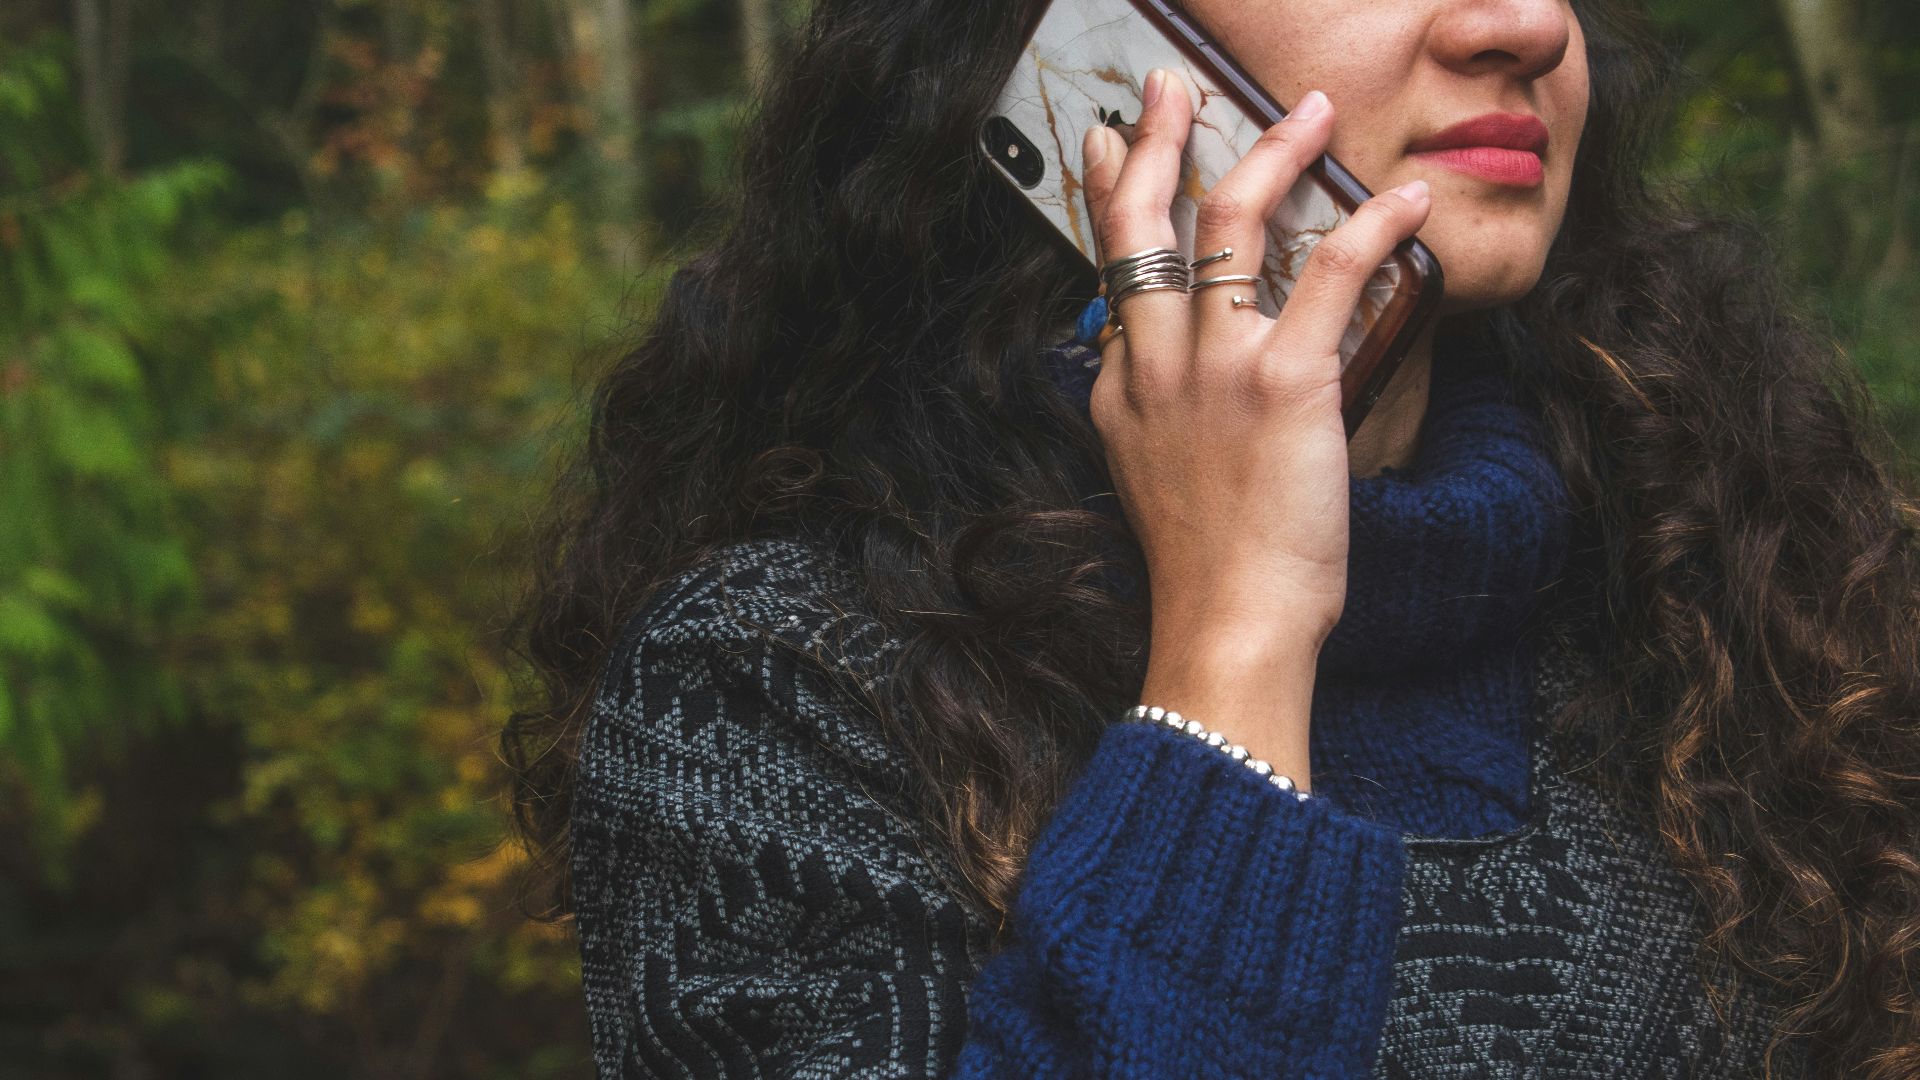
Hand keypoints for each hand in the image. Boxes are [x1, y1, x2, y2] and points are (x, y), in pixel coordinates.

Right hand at [1082, 70, 1430, 777]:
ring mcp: (1215, 369)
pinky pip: (1332, 272)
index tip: (1116, 146)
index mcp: (1122, 390)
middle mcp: (1156, 366)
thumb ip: (1151, 411)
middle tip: (1170, 86)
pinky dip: (1373, 225)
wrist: (1227, 624)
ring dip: (1272, 151)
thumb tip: (1164, 363)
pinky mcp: (1285, 382)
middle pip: (1145, 222)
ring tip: (1311, 111)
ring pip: (1231, 222)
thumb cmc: (1206, 568)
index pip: (1112, 269)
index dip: (1111, 194)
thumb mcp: (1150, 479)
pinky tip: (1403, 199)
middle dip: (1158, 139)